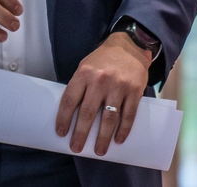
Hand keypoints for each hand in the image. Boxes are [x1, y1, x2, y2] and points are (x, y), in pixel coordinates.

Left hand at [55, 32, 150, 155]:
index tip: (61, 133)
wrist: (130, 45)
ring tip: (99, 150)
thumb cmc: (104, 59)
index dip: (64, 119)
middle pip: (87, 112)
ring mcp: (119, 86)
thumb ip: (80, 85)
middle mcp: (100, 80)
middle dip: (81, 133)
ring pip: (109, 117)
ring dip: (103, 137)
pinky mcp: (134, 91)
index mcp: (84, 73)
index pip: (70, 100)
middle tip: (76, 147)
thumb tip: (70, 112)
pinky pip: (128, 115)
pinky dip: (123, 129)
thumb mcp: (86, 65)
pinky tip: (118, 139)